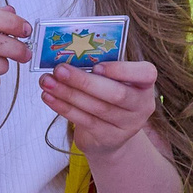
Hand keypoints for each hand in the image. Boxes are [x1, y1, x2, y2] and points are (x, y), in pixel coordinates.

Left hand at [41, 58, 158, 155]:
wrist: (109, 134)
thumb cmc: (108, 96)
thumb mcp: (112, 80)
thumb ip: (100, 68)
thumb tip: (70, 54)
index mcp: (145, 84)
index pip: (146, 74)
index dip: (122, 70)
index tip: (97, 65)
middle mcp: (141, 106)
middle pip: (116, 94)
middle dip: (85, 81)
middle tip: (59, 69)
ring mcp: (127, 125)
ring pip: (97, 108)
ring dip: (68, 93)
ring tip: (47, 82)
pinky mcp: (109, 138)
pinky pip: (84, 121)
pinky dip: (64, 108)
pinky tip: (49, 97)